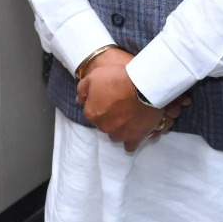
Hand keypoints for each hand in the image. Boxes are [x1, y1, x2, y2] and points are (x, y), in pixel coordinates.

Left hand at [75, 50, 190, 147]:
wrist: (143, 85)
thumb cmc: (118, 78)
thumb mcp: (94, 76)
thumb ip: (82, 89)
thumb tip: (79, 100)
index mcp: (92, 113)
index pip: (91, 112)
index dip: (99, 103)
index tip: (108, 96)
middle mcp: (103, 127)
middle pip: (103, 124)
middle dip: (109, 116)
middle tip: (120, 104)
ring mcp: (120, 134)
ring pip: (115, 134)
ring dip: (119, 128)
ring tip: (129, 116)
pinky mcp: (135, 137)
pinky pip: (130, 145)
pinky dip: (131, 140)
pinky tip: (134, 131)